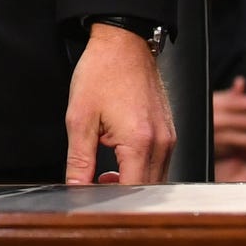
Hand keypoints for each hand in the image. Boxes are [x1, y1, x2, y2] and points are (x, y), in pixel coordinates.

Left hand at [65, 23, 174, 185]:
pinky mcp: (169, 133)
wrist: (123, 43)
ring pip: (155, 180)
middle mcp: (161, 143)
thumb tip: (76, 189)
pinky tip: (118, 163)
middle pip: (146, 191)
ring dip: (130, 184)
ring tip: (103, 174)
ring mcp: (169, 138)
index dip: (109, 202)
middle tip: (93, 189)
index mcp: (139, 141)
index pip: (130, 192)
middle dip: (120, 196)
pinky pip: (159, 164)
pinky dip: (140, 171)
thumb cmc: (102, 72)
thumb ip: (79, 160)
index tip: (90, 201)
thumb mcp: (80, 118)